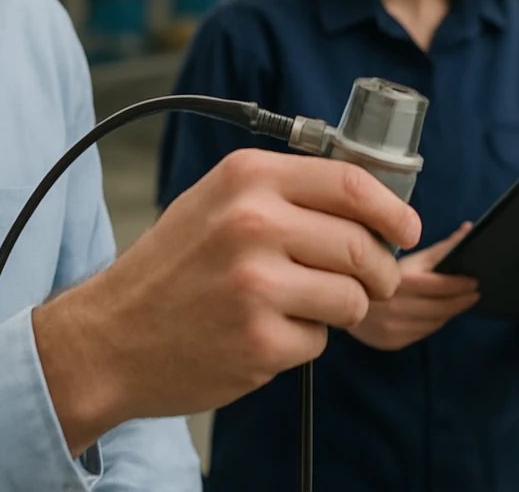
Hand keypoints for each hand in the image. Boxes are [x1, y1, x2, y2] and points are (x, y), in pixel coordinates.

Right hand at [33, 149, 421, 454]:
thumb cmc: (172, 267)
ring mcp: (256, 285)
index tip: (407, 229)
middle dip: (380, 271)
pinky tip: (264, 332)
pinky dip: (303, 341)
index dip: (393, 209)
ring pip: (353, 296)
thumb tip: (372, 198)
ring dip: (343, 308)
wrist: (110, 336)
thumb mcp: (219, 200)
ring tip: (301, 306)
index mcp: (246, 177)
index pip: (351, 183)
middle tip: (371, 283)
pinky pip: (320, 340)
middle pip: (364, 245)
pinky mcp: (260, 341)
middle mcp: (252, 223)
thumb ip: (287, 192)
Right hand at [349, 222, 479, 351]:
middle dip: (462, 300)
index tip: (476, 281)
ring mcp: (392, 327)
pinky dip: (434, 323)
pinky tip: (438, 314)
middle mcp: (394, 306)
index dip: (461, 284)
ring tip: (458, 301)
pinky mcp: (390, 342)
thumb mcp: (407, 256)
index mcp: (398, 280)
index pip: (440, 285)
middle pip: (441, 308)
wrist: (340, 296)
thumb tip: (469, 230)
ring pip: (434, 323)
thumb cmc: (378, 271)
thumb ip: (440, 247)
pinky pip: (422, 334)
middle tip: (474, 292)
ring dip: (449, 312)